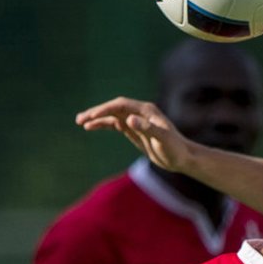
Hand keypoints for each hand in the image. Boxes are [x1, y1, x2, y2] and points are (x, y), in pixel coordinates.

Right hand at [75, 97, 190, 172]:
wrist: (182, 158)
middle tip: (80, 119)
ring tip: (81, 122)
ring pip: (112, 116)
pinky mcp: (134, 130)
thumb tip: (129, 120)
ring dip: (97, 118)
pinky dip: (103, 125)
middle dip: (96, 113)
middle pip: (113, 108)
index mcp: (145, 110)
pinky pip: (115, 124)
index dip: (105, 109)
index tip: (92, 117)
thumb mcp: (162, 139)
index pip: (120, 105)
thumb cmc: (175, 149)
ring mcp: (136, 121)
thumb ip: (146, 128)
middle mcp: (139, 112)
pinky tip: (92, 127)